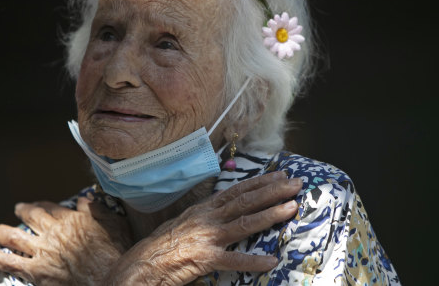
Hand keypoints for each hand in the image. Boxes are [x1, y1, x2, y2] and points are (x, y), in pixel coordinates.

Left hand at [0, 197, 131, 284]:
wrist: (110, 277)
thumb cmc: (115, 252)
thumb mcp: (114, 224)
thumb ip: (98, 210)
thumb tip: (87, 199)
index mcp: (72, 220)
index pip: (51, 207)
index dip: (42, 204)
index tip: (38, 204)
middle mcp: (54, 232)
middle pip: (30, 216)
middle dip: (22, 211)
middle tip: (18, 209)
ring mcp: (43, 251)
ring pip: (14, 236)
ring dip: (1, 232)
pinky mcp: (36, 271)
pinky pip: (10, 262)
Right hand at [105, 171, 301, 284]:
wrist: (142, 264)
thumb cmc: (165, 245)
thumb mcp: (188, 223)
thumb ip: (210, 215)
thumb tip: (231, 209)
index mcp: (205, 209)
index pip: (238, 190)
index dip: (261, 182)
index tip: (280, 175)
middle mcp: (208, 218)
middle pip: (246, 200)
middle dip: (273, 191)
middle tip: (296, 184)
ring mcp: (206, 236)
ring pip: (244, 223)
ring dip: (269, 215)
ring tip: (292, 209)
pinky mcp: (203, 258)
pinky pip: (232, 259)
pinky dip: (252, 261)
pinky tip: (270, 261)